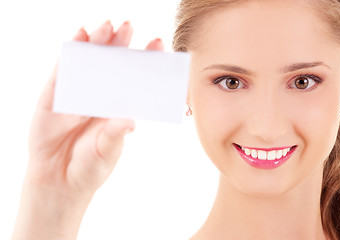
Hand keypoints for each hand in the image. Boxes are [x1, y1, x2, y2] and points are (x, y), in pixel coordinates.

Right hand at [12, 21, 163, 239]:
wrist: (59, 180)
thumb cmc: (90, 165)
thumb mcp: (107, 150)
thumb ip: (116, 133)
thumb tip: (130, 121)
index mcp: (118, 107)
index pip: (134, 78)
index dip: (145, 61)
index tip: (158, 44)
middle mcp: (100, 96)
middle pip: (112, 64)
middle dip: (121, 44)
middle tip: (129, 26)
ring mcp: (78, 93)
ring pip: (89, 61)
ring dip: (97, 41)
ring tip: (108, 26)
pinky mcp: (55, 95)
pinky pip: (64, 69)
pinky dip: (71, 51)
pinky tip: (80, 35)